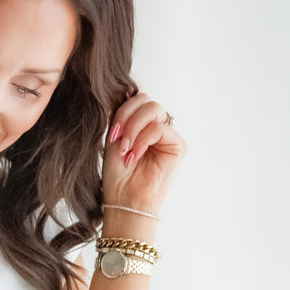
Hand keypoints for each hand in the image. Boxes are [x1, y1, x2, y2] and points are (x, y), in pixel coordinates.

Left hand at [103, 91, 186, 213]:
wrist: (125, 200)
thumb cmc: (118, 175)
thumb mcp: (114, 138)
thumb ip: (120, 114)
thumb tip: (123, 90)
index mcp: (141, 124)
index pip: (136, 98)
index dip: (121, 108)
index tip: (110, 131)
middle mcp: (157, 127)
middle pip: (145, 98)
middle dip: (126, 115)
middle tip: (117, 138)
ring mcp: (168, 135)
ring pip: (153, 108)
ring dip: (133, 127)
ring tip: (125, 148)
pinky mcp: (178, 145)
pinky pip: (159, 127)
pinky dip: (142, 139)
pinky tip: (134, 155)